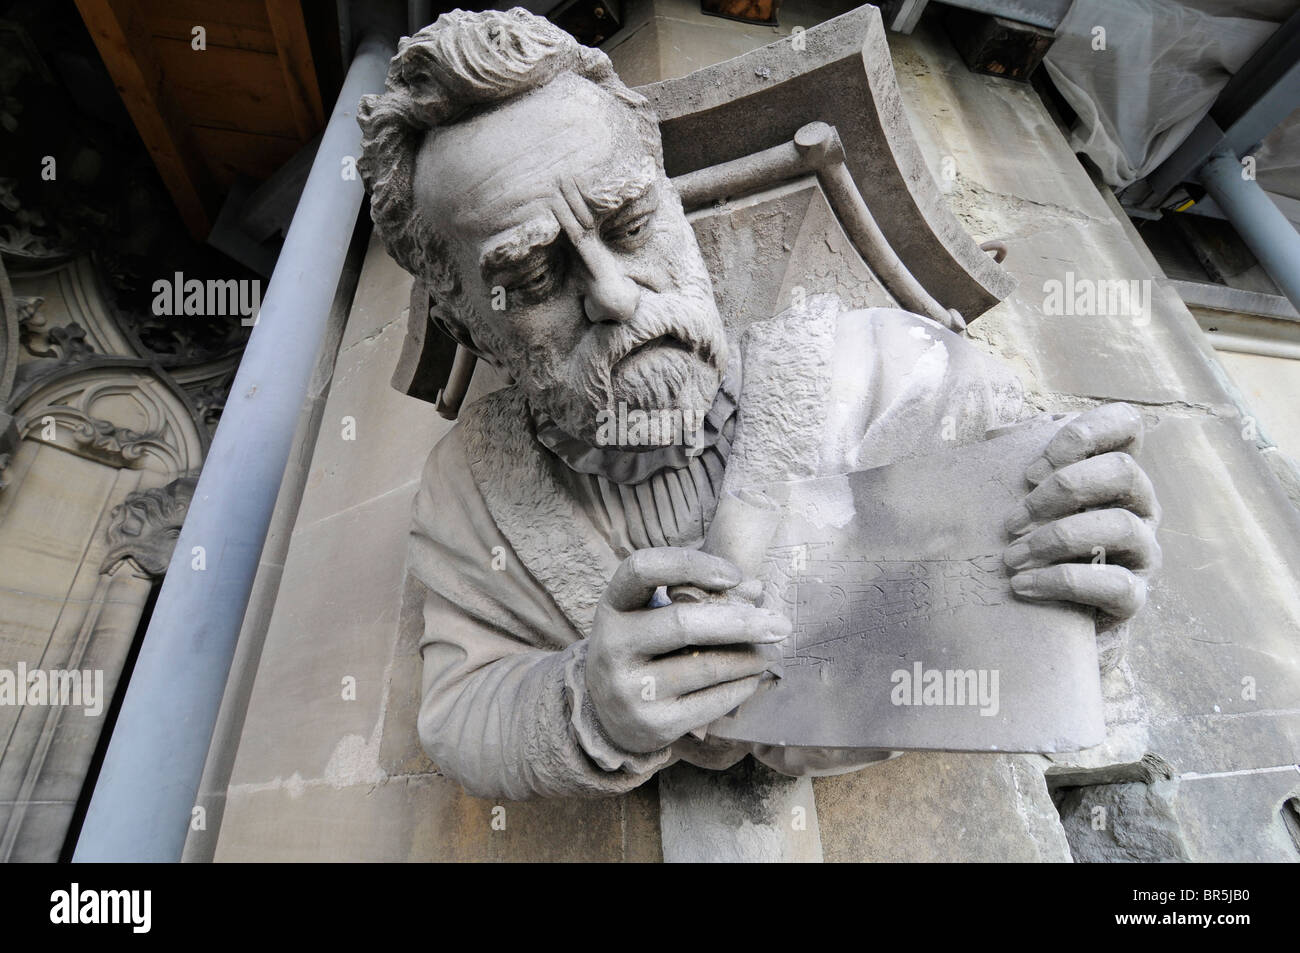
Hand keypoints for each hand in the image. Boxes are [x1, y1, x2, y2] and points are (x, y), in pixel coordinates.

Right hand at [586, 548, 789, 753]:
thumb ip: (701, 598)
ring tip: (770, 652)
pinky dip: (741, 687)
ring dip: (748, 658)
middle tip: (781, 624)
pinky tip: (753, 678)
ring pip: (705, 666)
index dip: (690, 564)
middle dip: (741, 622)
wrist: (607, 716)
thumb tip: (756, 590)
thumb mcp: (654, 616)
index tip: (734, 575)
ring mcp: (629, 689)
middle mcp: (612, 646)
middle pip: (683, 623)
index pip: (643, 568)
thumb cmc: (643, 650)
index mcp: (613, 606)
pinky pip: (710, 701)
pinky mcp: (652, 723)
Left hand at [1004, 403, 1161, 623]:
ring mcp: (1142, 551)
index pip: (1125, 423)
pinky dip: (1062, 582)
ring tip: (1011, 557)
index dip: (1084, 434)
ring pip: (1122, 526)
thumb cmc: (1028, 537)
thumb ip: (1012, 459)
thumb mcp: (1017, 493)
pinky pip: (1115, 584)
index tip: (1032, 470)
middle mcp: (1138, 504)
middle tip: (1013, 519)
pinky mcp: (1133, 596)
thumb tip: (996, 436)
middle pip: (1123, 470)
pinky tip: (1022, 585)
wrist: (1040, 614)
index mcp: (1111, 470)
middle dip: (1063, 488)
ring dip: (1057, 538)